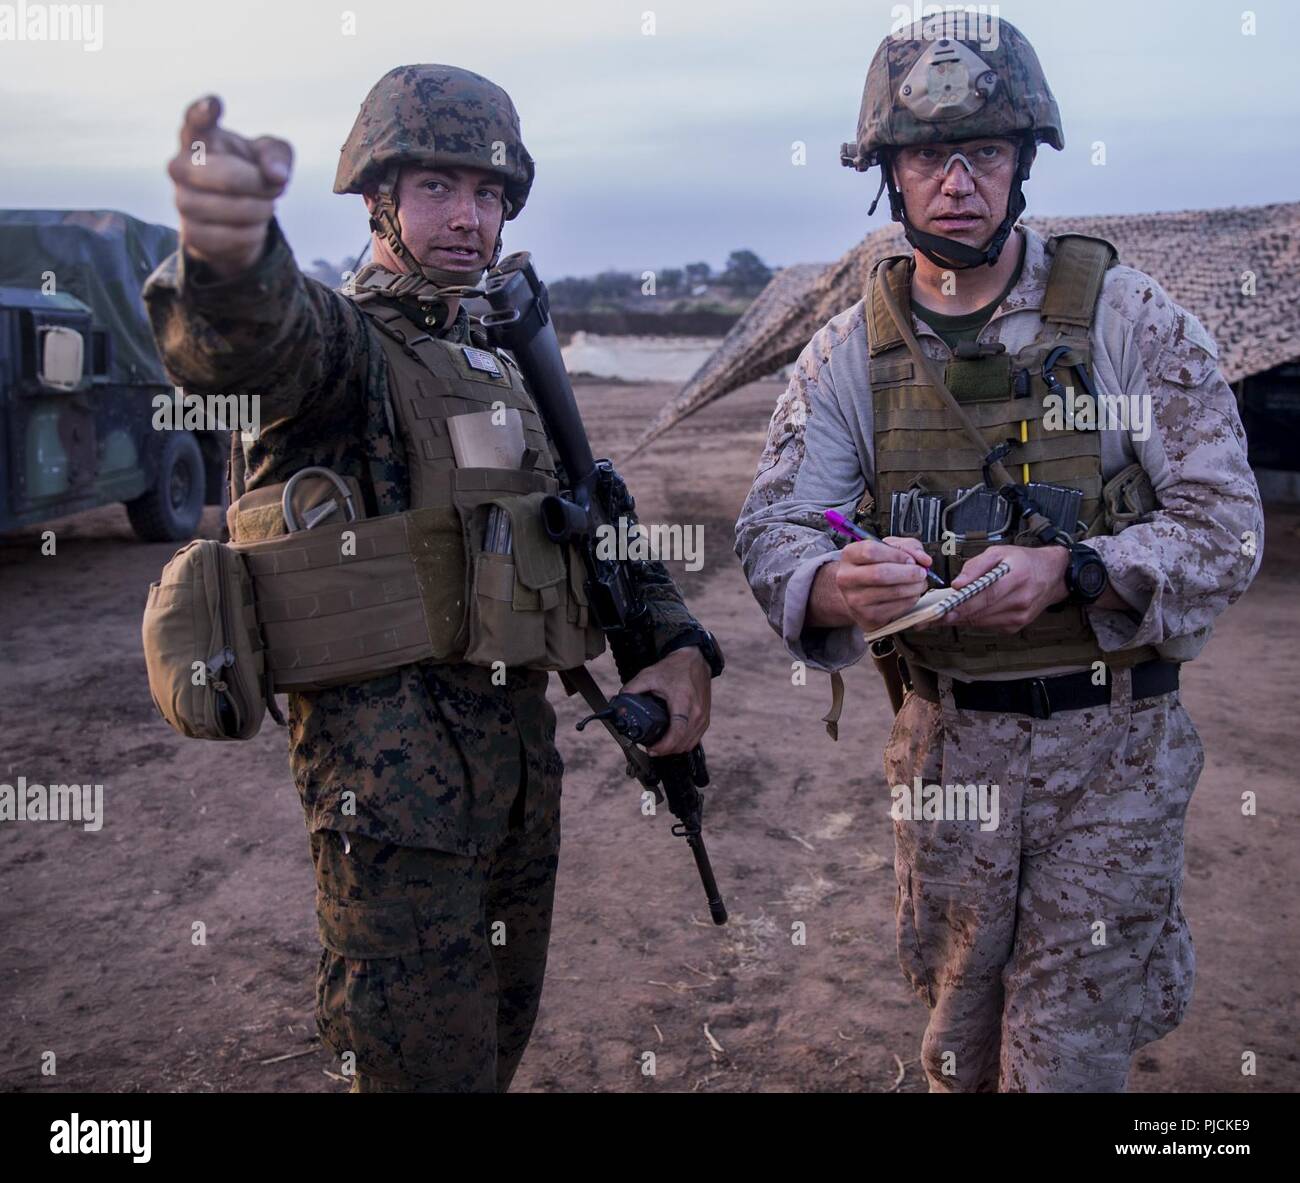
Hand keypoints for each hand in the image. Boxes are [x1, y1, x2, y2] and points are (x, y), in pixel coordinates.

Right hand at [169, 95, 293, 280]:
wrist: (238, 219)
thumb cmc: (252, 173)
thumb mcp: (273, 157)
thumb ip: (277, 155)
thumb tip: (276, 175)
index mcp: (199, 139)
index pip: (194, 121)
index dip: (203, 113)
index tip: (215, 104)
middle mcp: (181, 166)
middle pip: (227, 177)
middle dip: (260, 185)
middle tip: (274, 186)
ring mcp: (182, 201)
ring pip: (234, 210)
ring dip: (261, 210)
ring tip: (263, 205)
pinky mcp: (191, 234)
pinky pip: (234, 237)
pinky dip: (254, 234)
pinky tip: (251, 227)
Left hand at [619, 647, 711, 756]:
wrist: (695, 660)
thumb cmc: (675, 667)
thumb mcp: (649, 675)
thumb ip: (632, 689)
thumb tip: (619, 703)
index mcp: (683, 701)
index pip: (677, 732)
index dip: (663, 746)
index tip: (652, 749)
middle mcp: (696, 711)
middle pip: (683, 743)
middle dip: (665, 750)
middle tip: (652, 749)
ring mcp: (703, 716)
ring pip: (690, 744)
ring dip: (675, 749)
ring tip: (660, 747)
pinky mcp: (705, 718)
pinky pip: (696, 739)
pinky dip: (684, 744)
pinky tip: (673, 741)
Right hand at [816, 535, 932, 631]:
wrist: (860, 594)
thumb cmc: (876, 567)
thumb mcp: (890, 548)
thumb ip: (909, 547)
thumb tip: (924, 560)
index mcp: (850, 555)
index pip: (871, 551)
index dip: (897, 554)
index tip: (911, 559)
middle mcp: (847, 578)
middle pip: (880, 573)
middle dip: (908, 573)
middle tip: (921, 572)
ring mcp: (855, 600)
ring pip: (892, 592)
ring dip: (914, 587)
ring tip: (919, 583)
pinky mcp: (868, 617)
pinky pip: (896, 608)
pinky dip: (910, 600)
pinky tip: (911, 594)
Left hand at [920, 543, 1068, 631]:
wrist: (1053, 575)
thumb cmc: (1025, 561)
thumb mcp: (1000, 552)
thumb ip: (976, 565)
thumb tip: (958, 583)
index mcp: (1016, 578)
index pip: (984, 595)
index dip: (961, 604)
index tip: (941, 609)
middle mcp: (1020, 600)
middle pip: (980, 612)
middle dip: (954, 614)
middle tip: (933, 616)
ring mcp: (1020, 616)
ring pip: (982, 622)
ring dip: (961, 619)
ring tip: (942, 615)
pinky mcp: (1016, 625)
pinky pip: (988, 625)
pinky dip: (974, 620)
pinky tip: (963, 615)